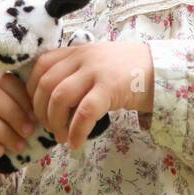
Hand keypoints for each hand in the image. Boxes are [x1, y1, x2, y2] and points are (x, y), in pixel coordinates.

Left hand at [25, 42, 153, 149]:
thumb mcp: (97, 63)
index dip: (32, 90)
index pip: (40, 66)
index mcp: (76, 51)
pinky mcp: (110, 88)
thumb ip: (75, 72)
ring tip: (62, 137)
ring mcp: (96, 71)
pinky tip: (76, 143)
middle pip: (46, 84)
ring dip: (55, 123)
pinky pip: (84, 113)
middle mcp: (82, 57)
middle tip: (48, 128)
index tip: (36, 109)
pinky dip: (75, 132)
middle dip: (41, 111)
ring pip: (60, 98)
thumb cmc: (128, 71)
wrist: (161, 70)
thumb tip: (50, 100)